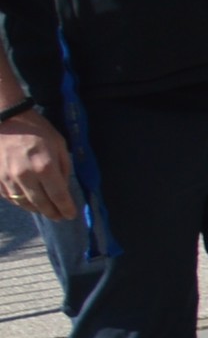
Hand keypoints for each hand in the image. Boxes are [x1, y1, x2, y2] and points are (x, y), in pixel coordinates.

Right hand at [0, 108, 72, 223]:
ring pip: (25, 204)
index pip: (58, 196)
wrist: (6, 121)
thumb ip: (63, 168)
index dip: (66, 208)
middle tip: (61, 217)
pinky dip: (22, 203)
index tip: (71, 215)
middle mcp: (26, 176)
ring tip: (47, 211)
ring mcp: (8, 179)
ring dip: (38, 210)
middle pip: (42, 204)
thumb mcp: (60, 144)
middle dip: (53, 213)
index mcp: (45, 166)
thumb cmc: (38, 130)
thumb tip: (64, 188)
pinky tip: (30, 203)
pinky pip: (11, 198)